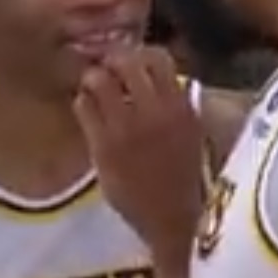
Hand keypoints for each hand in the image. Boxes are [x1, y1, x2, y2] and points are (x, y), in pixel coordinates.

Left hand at [73, 46, 203, 277]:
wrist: (174, 221)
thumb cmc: (186, 180)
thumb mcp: (194, 135)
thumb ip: (182, 106)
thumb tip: (175, 80)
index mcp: (181, 107)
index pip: (159, 58)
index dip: (142, 55)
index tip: (135, 63)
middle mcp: (154, 111)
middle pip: (125, 62)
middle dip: (113, 62)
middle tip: (109, 72)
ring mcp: (125, 128)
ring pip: (98, 79)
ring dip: (94, 81)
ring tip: (95, 92)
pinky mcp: (102, 146)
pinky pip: (83, 107)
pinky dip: (83, 104)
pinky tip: (88, 114)